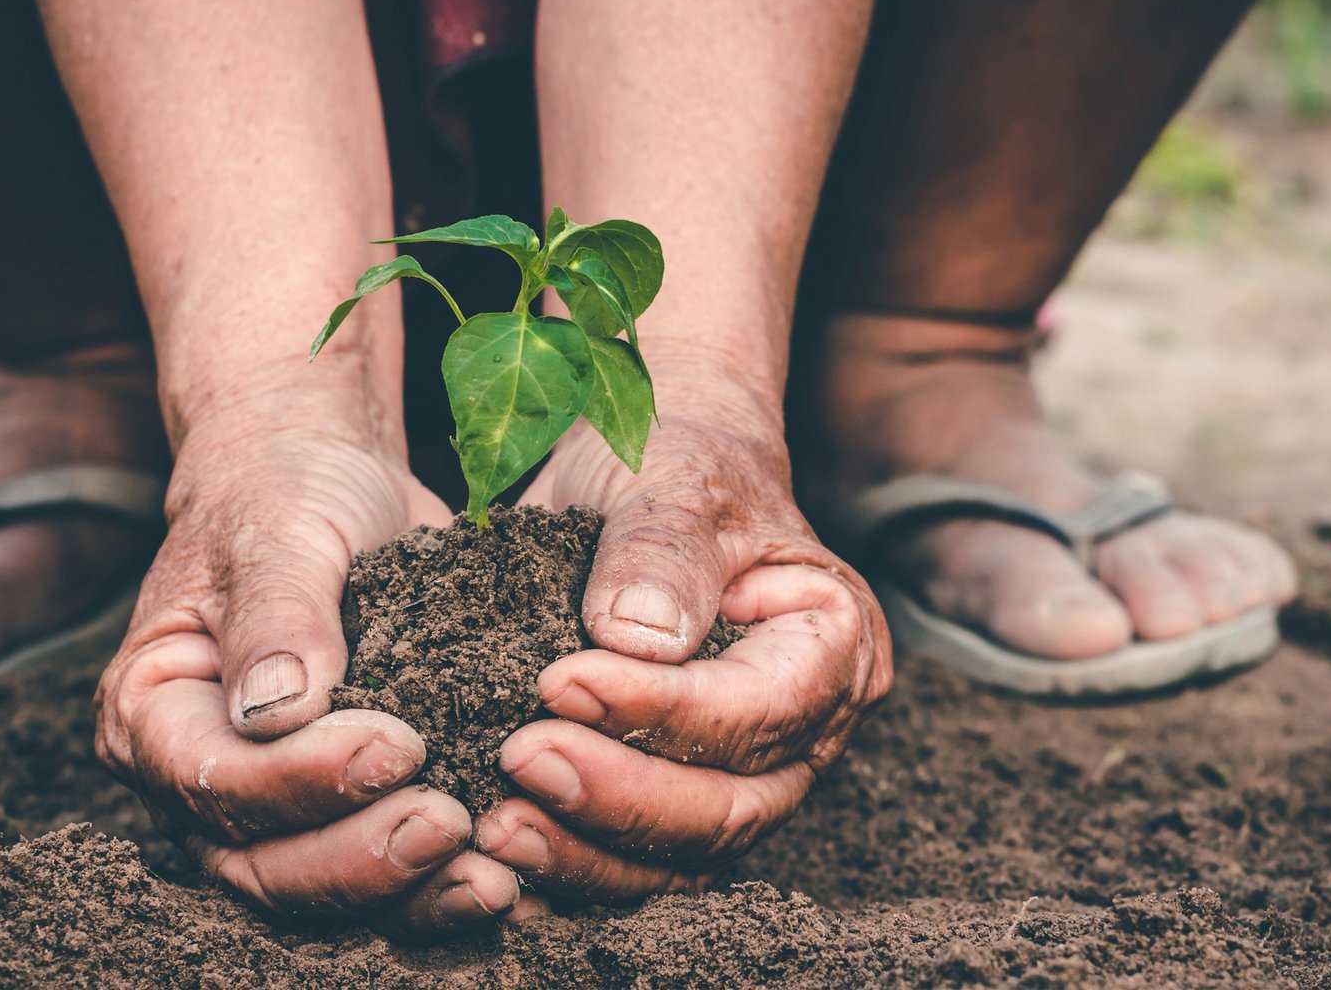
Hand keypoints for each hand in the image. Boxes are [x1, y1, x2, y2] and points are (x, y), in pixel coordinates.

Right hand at [94, 419, 531, 935]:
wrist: (338, 490)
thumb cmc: (289, 495)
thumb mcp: (280, 532)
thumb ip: (277, 616)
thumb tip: (276, 713)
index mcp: (156, 712)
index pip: (213, 780)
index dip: (301, 781)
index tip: (396, 744)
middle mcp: (203, 778)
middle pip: (262, 863)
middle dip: (358, 856)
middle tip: (449, 820)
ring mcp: (276, 806)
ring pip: (323, 887)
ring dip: (405, 892)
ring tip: (489, 873)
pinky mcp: (348, 809)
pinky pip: (382, 872)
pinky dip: (438, 885)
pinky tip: (505, 874)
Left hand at [480, 388, 891, 898]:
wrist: (646, 474)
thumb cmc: (675, 462)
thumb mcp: (673, 475)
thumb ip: (663, 548)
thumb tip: (636, 638)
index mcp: (833, 646)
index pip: (756, 710)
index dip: (660, 711)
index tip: (558, 679)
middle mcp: (805, 731)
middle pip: (730, 807)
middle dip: (620, 795)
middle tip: (520, 756)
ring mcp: (748, 778)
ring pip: (684, 858)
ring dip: (587, 853)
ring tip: (497, 823)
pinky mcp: (680, 802)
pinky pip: (637, 866)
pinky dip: (570, 869)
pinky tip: (500, 855)